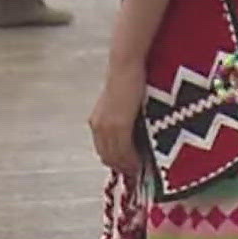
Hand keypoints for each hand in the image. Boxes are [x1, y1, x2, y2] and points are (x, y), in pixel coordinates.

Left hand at [89, 63, 146, 177]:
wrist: (127, 66)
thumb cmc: (129, 80)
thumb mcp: (122, 104)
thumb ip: (123, 119)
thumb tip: (134, 135)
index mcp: (97, 122)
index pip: (104, 151)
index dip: (116, 161)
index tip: (130, 167)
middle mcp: (97, 127)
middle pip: (107, 157)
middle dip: (121, 167)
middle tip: (136, 172)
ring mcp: (107, 128)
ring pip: (115, 157)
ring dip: (127, 166)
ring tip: (140, 170)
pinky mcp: (118, 126)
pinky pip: (124, 152)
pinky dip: (131, 161)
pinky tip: (141, 164)